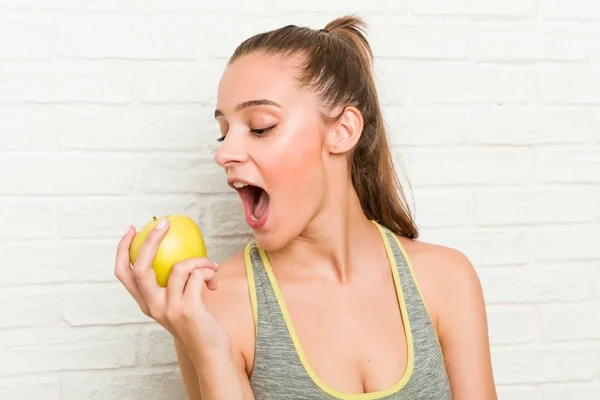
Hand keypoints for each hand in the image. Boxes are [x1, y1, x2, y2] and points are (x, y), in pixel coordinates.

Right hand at [114, 220, 230, 360]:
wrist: (210, 352)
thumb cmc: (197, 322)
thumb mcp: (177, 302)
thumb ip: (172, 283)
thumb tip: (178, 247)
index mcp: (145, 303)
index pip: (123, 273)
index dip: (123, 249)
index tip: (131, 229)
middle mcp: (152, 306)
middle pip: (141, 267)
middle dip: (151, 240)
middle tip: (164, 224)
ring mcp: (169, 309)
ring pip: (178, 267)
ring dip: (199, 260)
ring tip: (211, 266)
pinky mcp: (188, 309)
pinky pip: (197, 276)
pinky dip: (208, 271)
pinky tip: (214, 279)